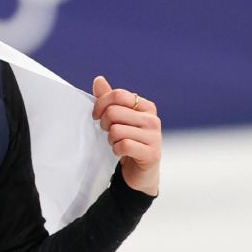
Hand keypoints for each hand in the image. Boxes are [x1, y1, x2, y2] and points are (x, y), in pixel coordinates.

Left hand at [92, 76, 161, 195]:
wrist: (138, 172)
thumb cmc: (127, 141)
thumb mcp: (116, 119)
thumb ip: (108, 99)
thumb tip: (99, 79)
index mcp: (146, 107)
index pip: (118, 95)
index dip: (100, 104)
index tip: (96, 115)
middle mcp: (153, 119)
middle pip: (113, 112)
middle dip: (104, 124)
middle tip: (108, 133)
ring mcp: (155, 137)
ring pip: (116, 130)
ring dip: (111, 140)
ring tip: (118, 144)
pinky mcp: (152, 154)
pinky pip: (124, 145)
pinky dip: (116, 150)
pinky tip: (121, 153)